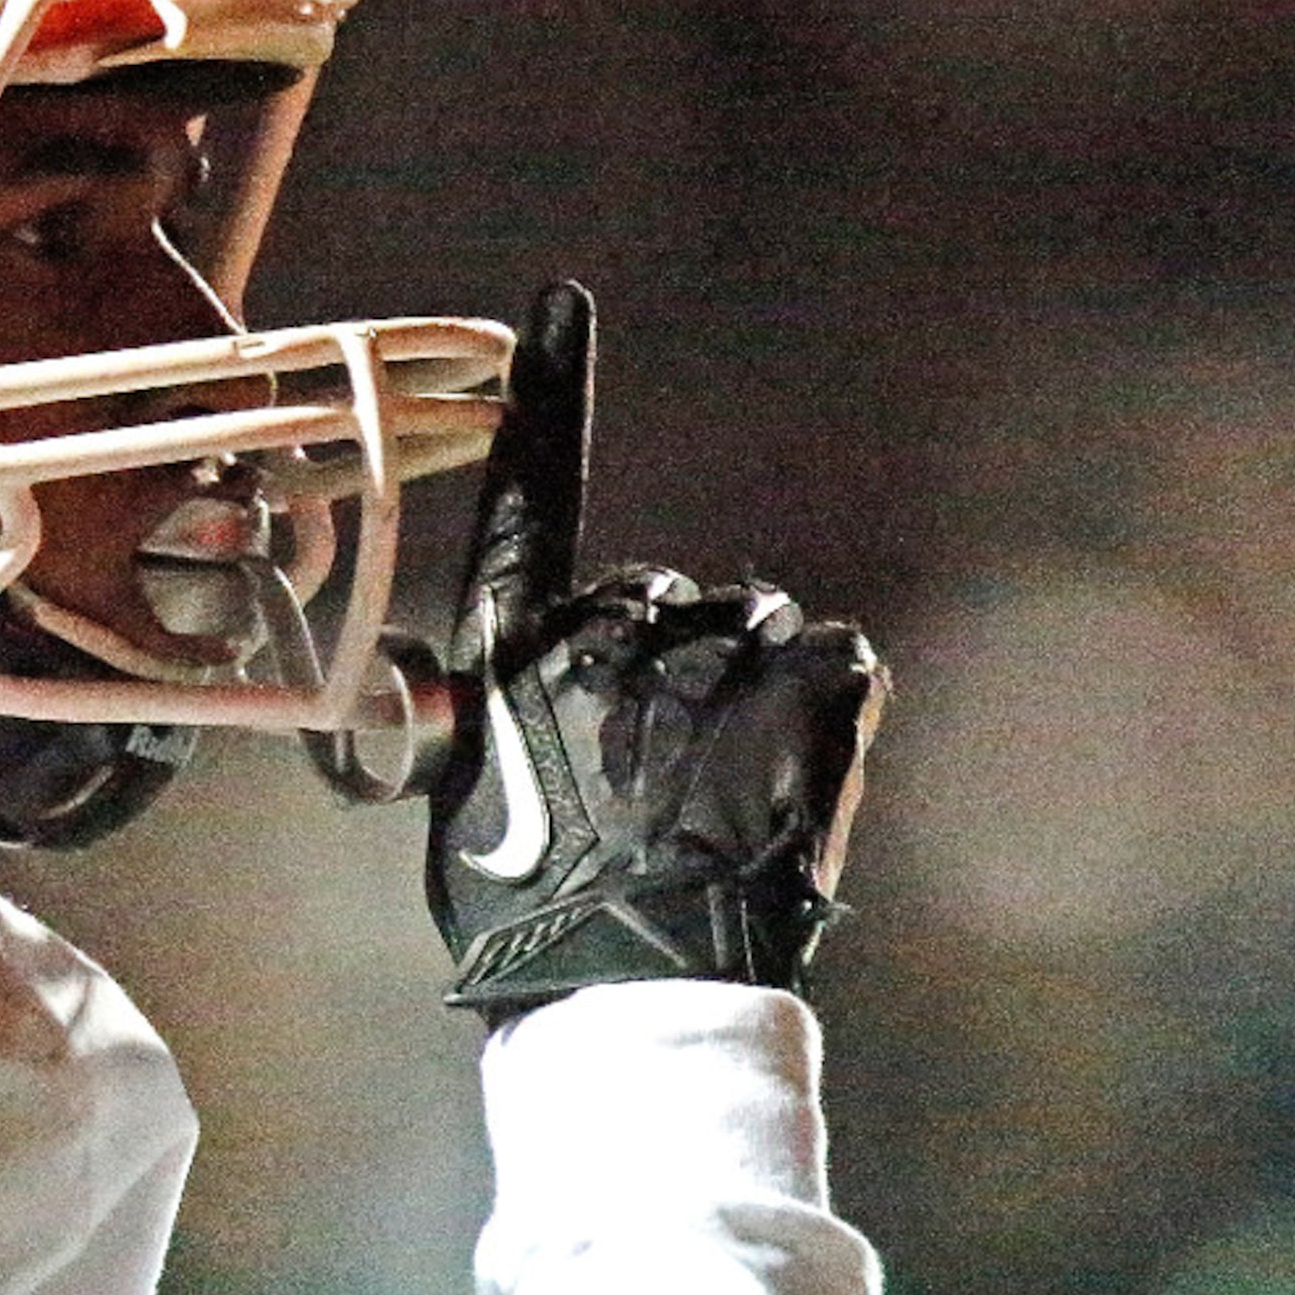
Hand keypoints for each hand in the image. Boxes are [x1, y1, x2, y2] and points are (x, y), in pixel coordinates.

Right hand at [426, 283, 885, 1013]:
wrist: (628, 991)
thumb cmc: (530, 912)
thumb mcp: (462, 800)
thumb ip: (485, 715)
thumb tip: (476, 695)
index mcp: (517, 645)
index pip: (532, 493)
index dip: (548, 394)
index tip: (564, 304)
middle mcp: (611, 628)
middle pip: (656, 595)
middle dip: (664, 659)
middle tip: (657, 769)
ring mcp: (715, 656)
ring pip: (748, 627)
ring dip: (745, 684)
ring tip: (723, 786)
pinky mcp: (810, 692)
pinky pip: (831, 655)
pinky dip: (822, 704)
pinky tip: (792, 773)